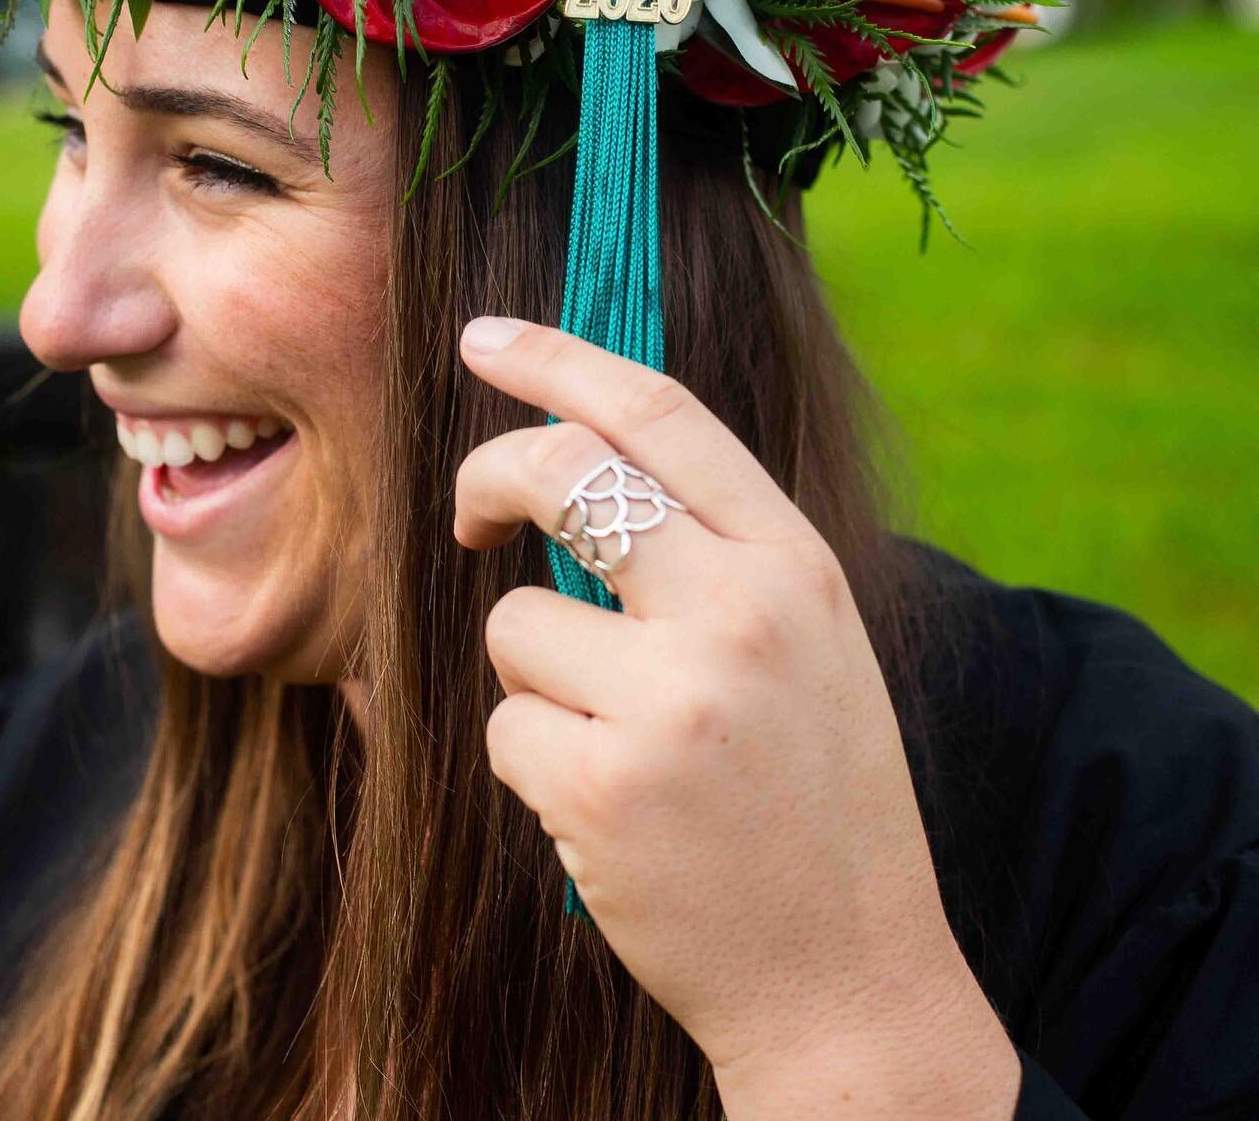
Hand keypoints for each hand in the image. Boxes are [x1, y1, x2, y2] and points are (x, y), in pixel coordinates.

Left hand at [456, 316, 1019, 1118]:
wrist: (849, 981)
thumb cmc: (813, 797)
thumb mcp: (805, 642)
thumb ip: (714, 550)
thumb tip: (573, 463)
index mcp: (794, 563)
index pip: (660, 412)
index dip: (560, 358)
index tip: (487, 338)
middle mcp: (740, 610)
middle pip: (563, 470)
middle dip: (489, 475)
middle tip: (470, 517)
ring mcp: (673, 698)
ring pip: (515, 622)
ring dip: (535, 678)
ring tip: (616, 749)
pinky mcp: (604, 786)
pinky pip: (505, 726)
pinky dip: (532, 764)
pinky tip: (607, 816)